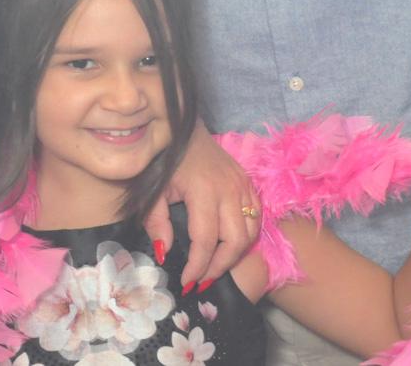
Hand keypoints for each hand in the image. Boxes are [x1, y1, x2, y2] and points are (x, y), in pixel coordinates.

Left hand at [146, 124, 259, 289]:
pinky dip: (247, 235)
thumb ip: (156, 222)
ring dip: (234, 255)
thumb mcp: (153, 191)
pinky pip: (257, 217)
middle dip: (219, 267)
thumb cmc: (166, 160)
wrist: (184, 129)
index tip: (187, 281)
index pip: (205, 240)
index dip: (197, 266)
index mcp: (203, 191)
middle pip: (235, 241)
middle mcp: (229, 190)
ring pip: (250, 233)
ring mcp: (243, 186)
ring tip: (214, 266)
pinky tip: (229, 243)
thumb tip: (164, 254)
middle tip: (202, 280)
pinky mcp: (249, 184)